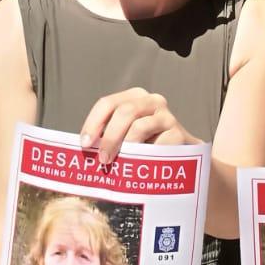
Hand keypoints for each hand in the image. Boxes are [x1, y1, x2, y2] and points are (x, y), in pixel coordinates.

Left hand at [79, 87, 193, 163]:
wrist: (179, 159)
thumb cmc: (145, 147)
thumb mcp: (125, 137)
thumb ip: (107, 137)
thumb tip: (84, 150)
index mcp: (133, 98)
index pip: (107, 103)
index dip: (93, 123)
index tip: (84, 144)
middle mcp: (151, 101)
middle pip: (124, 112)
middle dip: (110, 137)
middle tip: (103, 159)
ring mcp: (167, 116)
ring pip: (139, 127)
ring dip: (126, 148)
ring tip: (122, 164)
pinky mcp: (179, 133)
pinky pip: (157, 145)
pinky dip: (146, 157)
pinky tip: (142, 167)